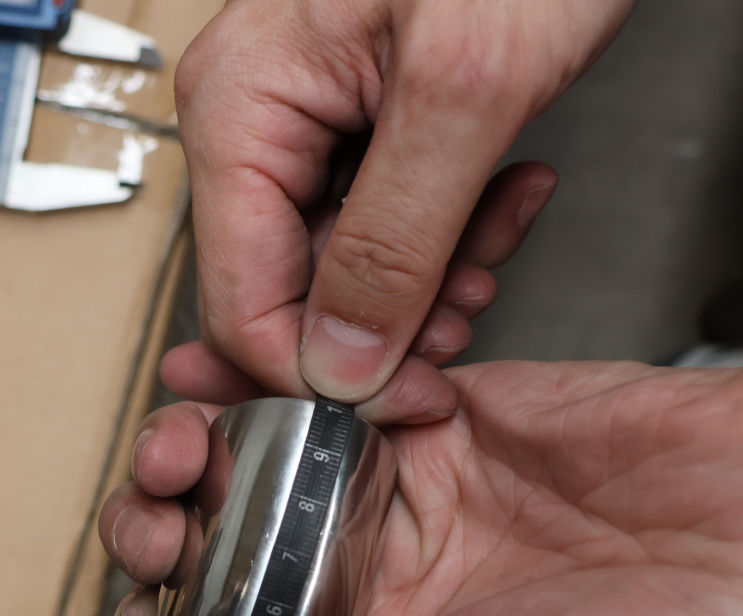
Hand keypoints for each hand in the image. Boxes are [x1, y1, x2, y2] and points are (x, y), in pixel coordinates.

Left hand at [102, 363, 742, 615]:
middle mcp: (386, 590)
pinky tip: (233, 375)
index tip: (135, 610)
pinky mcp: (455, 411)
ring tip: (179, 437)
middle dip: (166, 527)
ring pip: (264, 460)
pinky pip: (341, 382)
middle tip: (158, 510)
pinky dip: (282, 376)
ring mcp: (416, 495)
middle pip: (230, 550)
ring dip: (202, 444)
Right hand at [177, 0, 634, 417]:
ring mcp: (303, 123)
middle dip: (388, 320)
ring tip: (498, 240)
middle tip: (469, 316)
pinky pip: (382, 222)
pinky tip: (505, 198)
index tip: (402, 395)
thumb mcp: (465, 93)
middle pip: (289, 288)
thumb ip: (394, 243)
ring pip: (342, 266)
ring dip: (431, 279)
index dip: (318, 369)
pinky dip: (450, 233)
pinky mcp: (360, 125)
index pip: (237, 298)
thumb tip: (337, 365)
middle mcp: (253, 118)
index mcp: (238, 106)